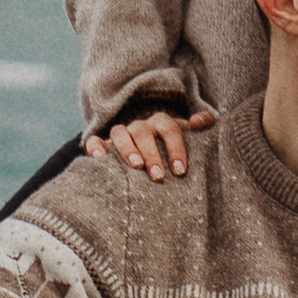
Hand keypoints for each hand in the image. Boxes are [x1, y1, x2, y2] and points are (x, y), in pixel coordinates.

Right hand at [81, 106, 215, 182]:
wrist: (147, 141)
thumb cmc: (170, 145)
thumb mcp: (186, 135)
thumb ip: (200, 127)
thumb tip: (202, 121)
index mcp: (162, 122)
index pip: (170, 129)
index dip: (176, 148)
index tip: (180, 170)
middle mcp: (141, 125)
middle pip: (144, 132)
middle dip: (152, 153)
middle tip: (158, 176)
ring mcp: (122, 133)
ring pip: (120, 132)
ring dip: (127, 148)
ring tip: (135, 166)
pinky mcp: (105, 143)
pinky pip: (95, 140)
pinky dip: (95, 146)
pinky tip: (98, 158)